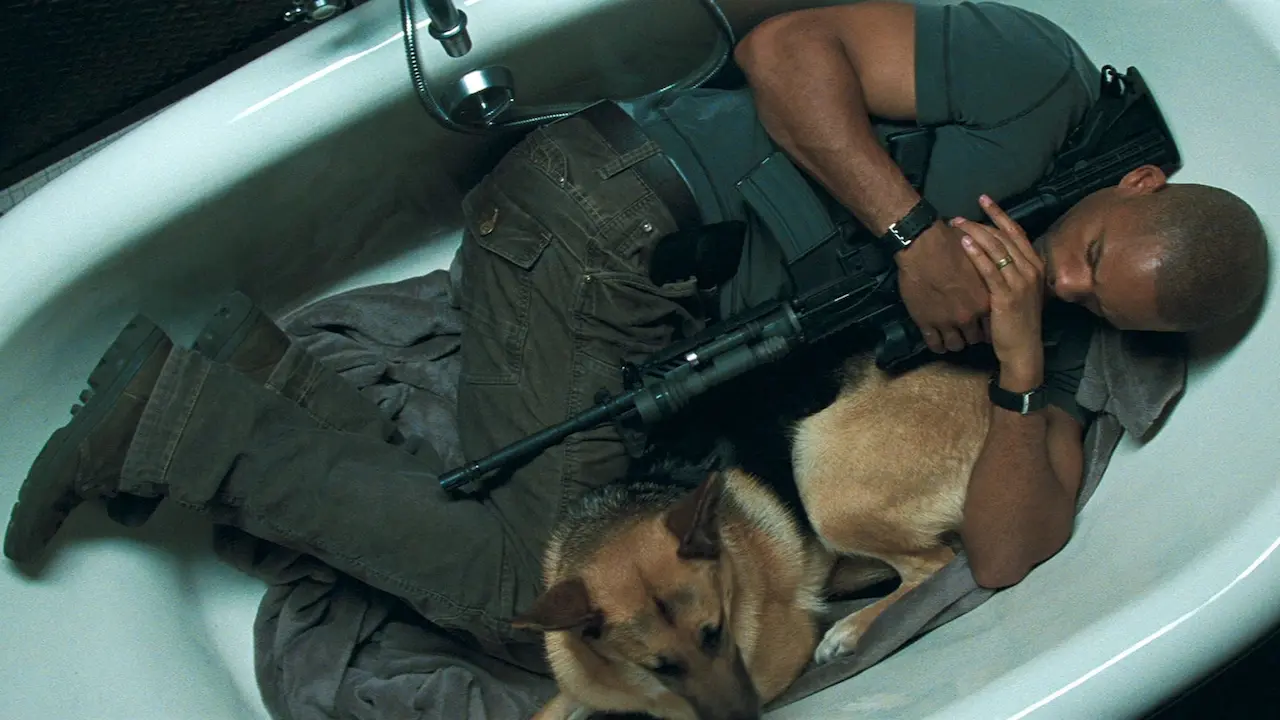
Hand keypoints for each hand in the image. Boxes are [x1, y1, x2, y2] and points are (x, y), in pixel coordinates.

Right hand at [895, 220, 990, 352]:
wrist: (924, 246)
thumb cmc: (952, 246)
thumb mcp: (978, 260)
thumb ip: (985, 275)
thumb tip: (989, 274)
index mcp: (985, 300)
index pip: (992, 323)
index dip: (988, 325)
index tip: (982, 323)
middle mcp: (969, 315)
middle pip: (975, 338)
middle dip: (972, 336)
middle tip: (967, 331)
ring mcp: (947, 321)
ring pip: (955, 345)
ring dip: (954, 343)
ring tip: (951, 338)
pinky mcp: (926, 323)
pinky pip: (934, 344)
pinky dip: (936, 345)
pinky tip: (936, 342)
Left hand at [955, 195, 1044, 380]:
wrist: (1023, 348)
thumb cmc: (1017, 321)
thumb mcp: (1019, 291)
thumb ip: (1011, 271)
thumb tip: (992, 252)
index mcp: (1035, 266)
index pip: (1016, 232)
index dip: (1000, 214)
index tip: (984, 200)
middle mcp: (1030, 269)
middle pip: (1004, 236)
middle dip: (982, 221)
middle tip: (960, 214)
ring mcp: (1020, 282)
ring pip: (997, 249)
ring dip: (975, 232)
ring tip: (957, 223)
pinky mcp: (1007, 295)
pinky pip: (990, 269)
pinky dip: (977, 254)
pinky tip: (964, 243)